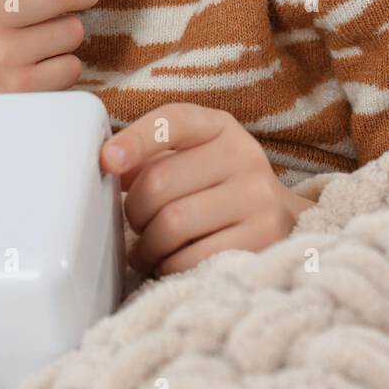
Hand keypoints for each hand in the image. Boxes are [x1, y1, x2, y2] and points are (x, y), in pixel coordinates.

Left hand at [100, 103, 311, 277]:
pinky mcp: (262, 238)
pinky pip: (192, 258)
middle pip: (159, 182)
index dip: (136, 140)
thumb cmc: (217, 188)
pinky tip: (170, 264)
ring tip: (147, 250)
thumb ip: (150, 157)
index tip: (107, 161)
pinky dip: (169, 266)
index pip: (174, 121)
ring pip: (173, 223)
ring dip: (147, 245)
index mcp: (220, 127)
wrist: (281, 221)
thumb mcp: (191, 158)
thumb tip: (107, 164)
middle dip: (134, 212)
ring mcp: (257, 197)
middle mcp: (244, 155)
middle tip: (134, 226)